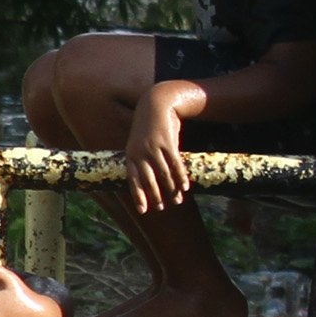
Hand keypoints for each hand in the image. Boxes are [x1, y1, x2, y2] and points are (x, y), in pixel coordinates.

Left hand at [124, 84, 196, 214]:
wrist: (155, 105)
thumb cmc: (148, 128)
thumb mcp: (138, 143)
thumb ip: (141, 160)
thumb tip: (148, 181)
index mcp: (130, 155)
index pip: (133, 180)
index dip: (138, 196)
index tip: (143, 211)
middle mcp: (140, 153)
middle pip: (149, 180)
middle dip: (156, 196)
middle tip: (162, 208)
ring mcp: (154, 149)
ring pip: (164, 175)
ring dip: (171, 189)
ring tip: (176, 200)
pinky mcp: (168, 144)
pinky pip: (175, 165)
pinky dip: (181, 177)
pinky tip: (185, 187)